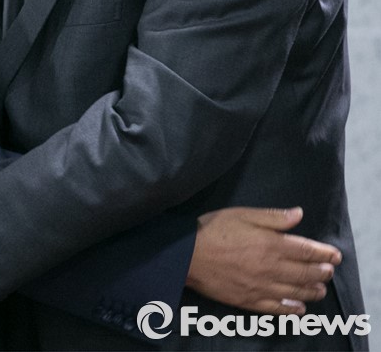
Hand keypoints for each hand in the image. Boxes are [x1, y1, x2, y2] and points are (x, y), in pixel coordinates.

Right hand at [187, 206, 340, 314]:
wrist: (188, 256)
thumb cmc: (214, 229)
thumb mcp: (242, 214)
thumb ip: (272, 217)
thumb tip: (298, 214)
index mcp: (271, 244)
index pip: (306, 250)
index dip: (324, 253)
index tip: (335, 254)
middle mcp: (272, 268)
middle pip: (305, 273)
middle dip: (321, 272)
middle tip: (330, 271)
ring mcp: (262, 287)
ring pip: (295, 292)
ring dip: (312, 291)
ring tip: (320, 289)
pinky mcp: (250, 301)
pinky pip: (277, 308)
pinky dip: (291, 309)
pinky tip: (299, 308)